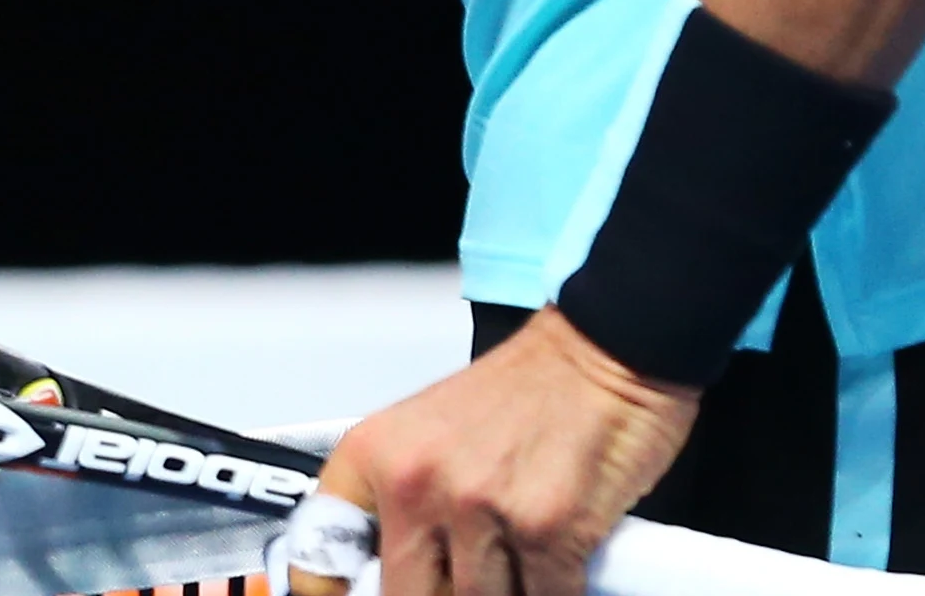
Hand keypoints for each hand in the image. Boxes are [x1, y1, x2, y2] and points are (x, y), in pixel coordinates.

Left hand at [286, 309, 697, 595]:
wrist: (604, 351)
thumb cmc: (526, 394)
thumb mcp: (430, 437)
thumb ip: (403, 506)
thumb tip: (387, 576)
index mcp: (374, 457)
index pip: (320, 557)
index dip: (331, 594)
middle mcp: (416, 484)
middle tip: (458, 579)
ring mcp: (480, 509)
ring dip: (501, 594)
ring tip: (514, 566)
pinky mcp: (547, 530)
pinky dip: (551, 594)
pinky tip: (556, 570)